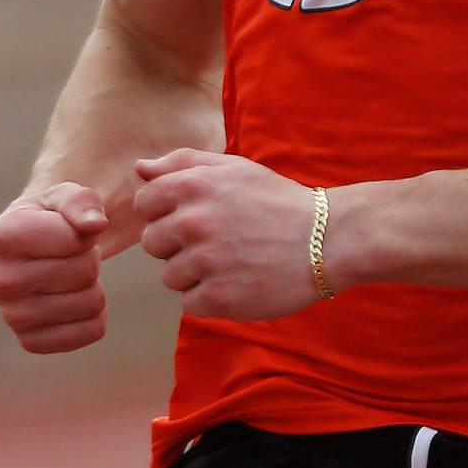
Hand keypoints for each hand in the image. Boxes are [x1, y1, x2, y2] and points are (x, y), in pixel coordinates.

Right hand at [0, 184, 108, 352]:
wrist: (37, 253)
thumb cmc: (53, 219)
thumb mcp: (66, 196)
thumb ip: (81, 202)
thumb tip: (95, 225)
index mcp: (2, 236)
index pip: (74, 240)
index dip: (85, 233)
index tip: (70, 230)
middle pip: (85, 272)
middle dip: (90, 259)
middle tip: (72, 256)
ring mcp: (12, 316)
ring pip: (92, 303)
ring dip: (93, 286)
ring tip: (70, 276)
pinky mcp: (31, 341)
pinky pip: (92, 331)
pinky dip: (95, 315)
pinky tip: (73, 300)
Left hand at [133, 150, 320, 322]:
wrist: (327, 240)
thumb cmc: (277, 202)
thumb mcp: (233, 168)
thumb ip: (181, 163)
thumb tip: (140, 168)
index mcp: (193, 186)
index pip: (144, 204)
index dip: (165, 212)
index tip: (192, 218)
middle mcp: (193, 223)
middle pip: (151, 243)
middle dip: (176, 244)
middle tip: (215, 241)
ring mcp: (205, 262)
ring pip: (169, 276)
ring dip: (193, 274)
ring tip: (229, 263)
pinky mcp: (219, 298)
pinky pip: (189, 303)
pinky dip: (209, 298)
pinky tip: (236, 283)